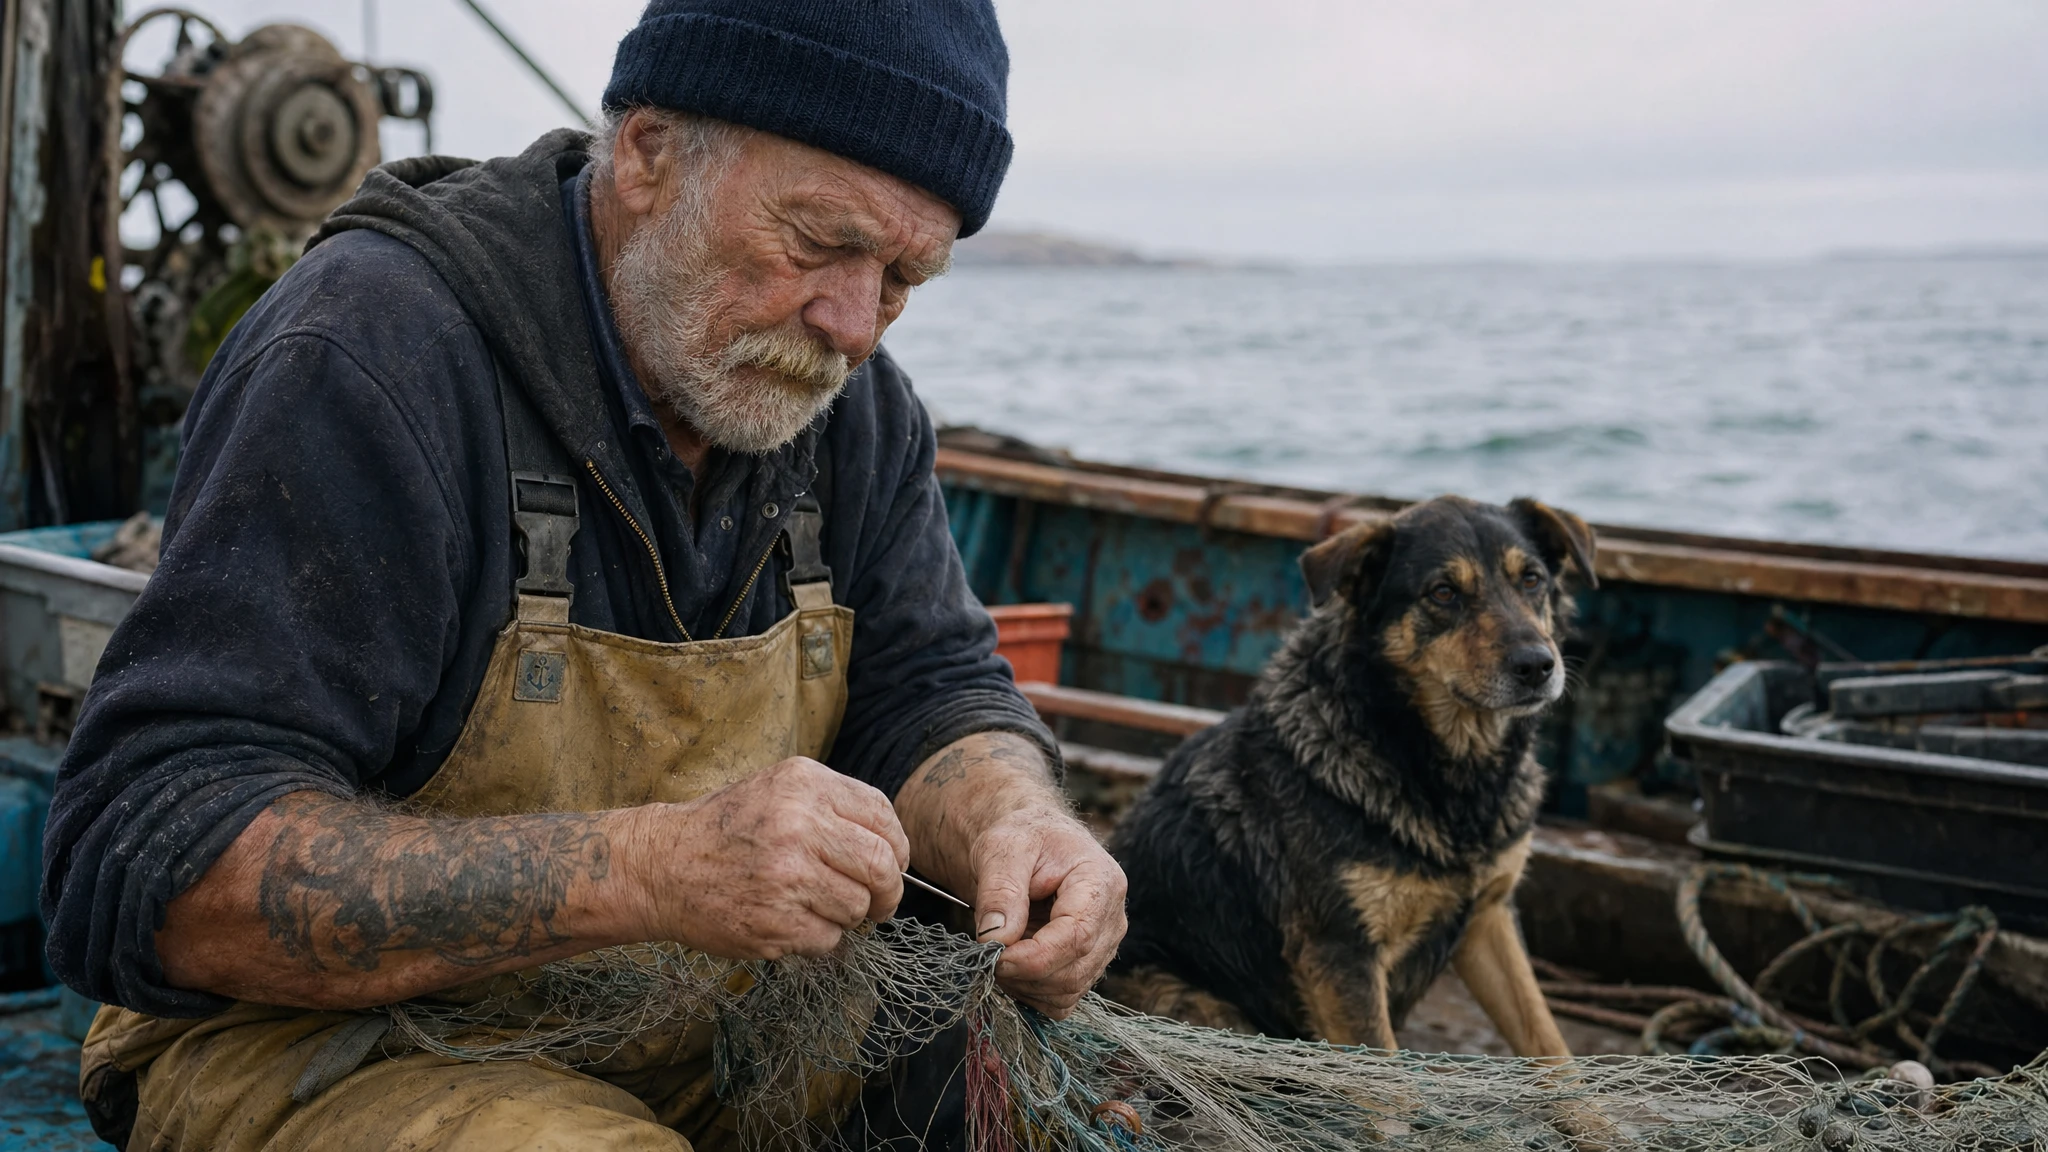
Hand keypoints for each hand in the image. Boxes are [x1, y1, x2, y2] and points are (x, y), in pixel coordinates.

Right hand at [628, 757, 908, 959]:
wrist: (661, 867)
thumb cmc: (727, 830)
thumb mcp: (779, 790)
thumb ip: (835, 808)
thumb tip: (894, 851)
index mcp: (804, 785)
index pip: (883, 818)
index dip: (898, 849)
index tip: (892, 865)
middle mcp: (798, 826)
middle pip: (882, 868)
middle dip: (888, 893)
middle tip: (879, 904)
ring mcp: (786, 877)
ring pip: (857, 908)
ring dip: (846, 916)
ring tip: (811, 905)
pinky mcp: (774, 923)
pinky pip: (828, 940)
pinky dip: (818, 938)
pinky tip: (788, 921)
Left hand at [972, 811, 1127, 1017]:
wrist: (1030, 846)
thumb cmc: (1020, 840)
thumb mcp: (1002, 848)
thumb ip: (1000, 890)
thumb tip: (996, 938)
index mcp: (1101, 882)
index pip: (1078, 937)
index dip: (1034, 957)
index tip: (993, 955)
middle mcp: (1112, 919)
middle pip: (1074, 971)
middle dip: (1023, 973)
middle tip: (985, 954)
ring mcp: (1103, 946)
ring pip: (1068, 992)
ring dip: (1024, 985)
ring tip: (997, 954)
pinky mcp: (1088, 966)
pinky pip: (1062, 1001)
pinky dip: (1031, 993)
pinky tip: (1012, 966)